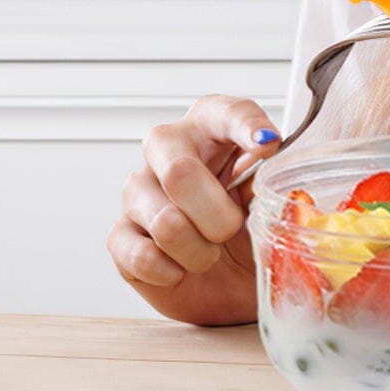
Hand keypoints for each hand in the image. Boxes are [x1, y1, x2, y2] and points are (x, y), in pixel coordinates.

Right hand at [107, 94, 283, 325]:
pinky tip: (182, 269)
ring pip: (165, 222)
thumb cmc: (250, 224)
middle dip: (217, 215)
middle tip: (232, 230)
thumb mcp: (269, 196)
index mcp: (212, 125)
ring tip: (210, 253)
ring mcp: (139, 189)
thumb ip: (267, 172)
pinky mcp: (120, 235)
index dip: (248, 127)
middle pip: (179, 172)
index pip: (228, 112)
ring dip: (199, 251)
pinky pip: (141, 256)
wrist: (233, 278)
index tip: (268, 143)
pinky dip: (172, 271)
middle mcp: (168, 148)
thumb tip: (264, 146)